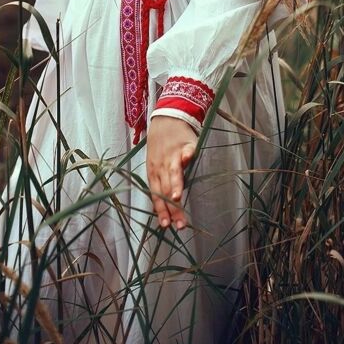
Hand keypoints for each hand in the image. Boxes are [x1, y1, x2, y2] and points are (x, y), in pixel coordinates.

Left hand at [145, 116, 196, 230]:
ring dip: (176, 184)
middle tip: (180, 225)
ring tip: (178, 197)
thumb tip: (163, 209)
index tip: (166, 226)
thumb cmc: (162, 147)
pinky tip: (189, 158)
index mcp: (154, 172)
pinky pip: (187, 149)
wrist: (167, 118)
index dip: (161, 210)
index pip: (157, 195)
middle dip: (173, 208)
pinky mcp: (186, 144)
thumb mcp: (156, 165)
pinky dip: (188, 154)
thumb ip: (161, 184)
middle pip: (167, 189)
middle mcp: (162, 165)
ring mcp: (173, 154)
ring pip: (174, 171)